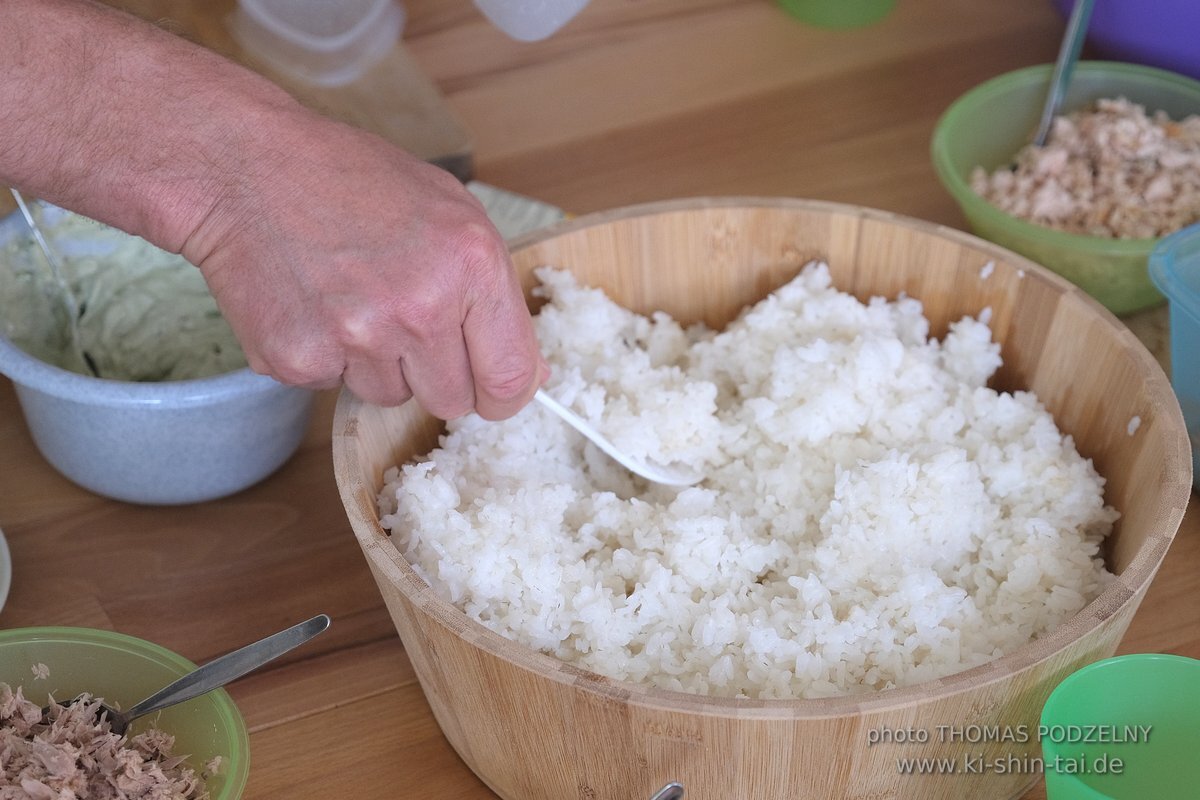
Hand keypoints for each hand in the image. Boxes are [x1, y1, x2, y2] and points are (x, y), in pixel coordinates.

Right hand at [181, 113, 545, 419]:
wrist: (245, 167)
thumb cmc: (352, 181)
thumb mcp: (452, 212)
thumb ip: (496, 295)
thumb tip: (531, 377)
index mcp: (471, 266)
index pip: (511, 379)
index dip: (502, 395)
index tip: (489, 390)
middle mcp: (420, 308)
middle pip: (451, 402)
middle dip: (433, 372)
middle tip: (399, 316)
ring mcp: (356, 338)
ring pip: (390, 396)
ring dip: (375, 362)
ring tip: (349, 297)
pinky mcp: (299, 359)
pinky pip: (331, 387)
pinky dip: (323, 355)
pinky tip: (311, 303)